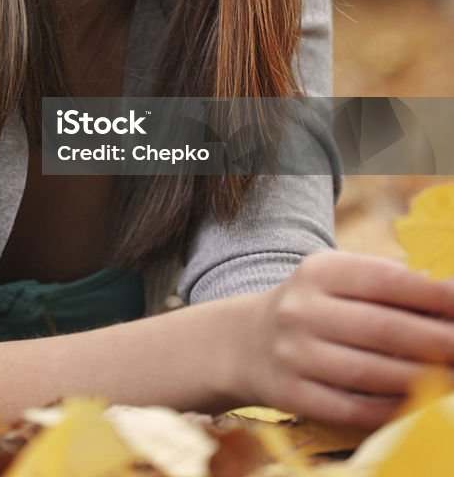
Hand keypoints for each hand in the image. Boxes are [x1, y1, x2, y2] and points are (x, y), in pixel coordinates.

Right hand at [241, 250, 453, 427]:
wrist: (247, 342)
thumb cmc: (314, 307)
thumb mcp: (338, 280)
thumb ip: (389, 285)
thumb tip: (450, 297)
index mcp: (317, 272)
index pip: (384, 280)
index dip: (432, 295)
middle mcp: (300, 310)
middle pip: (382, 329)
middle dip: (437, 342)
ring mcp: (293, 354)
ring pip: (371, 373)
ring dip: (424, 380)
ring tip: (452, 378)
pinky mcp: (291, 393)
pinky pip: (354, 408)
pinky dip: (393, 410)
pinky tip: (418, 404)